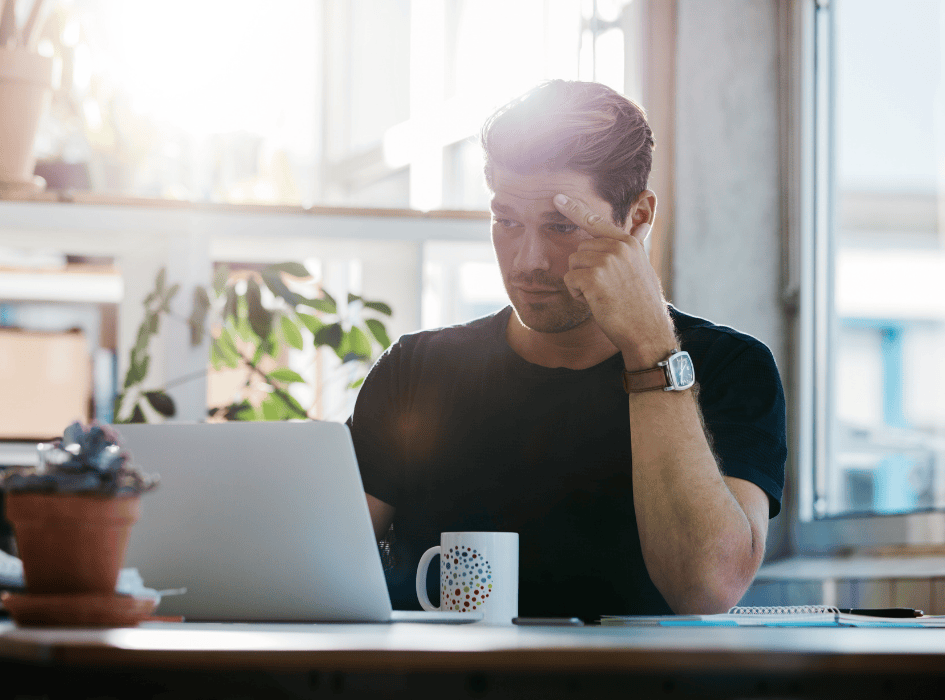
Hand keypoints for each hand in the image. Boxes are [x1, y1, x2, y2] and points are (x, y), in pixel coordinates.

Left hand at [553, 193, 675, 368]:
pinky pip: (569, 279)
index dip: (574, 209)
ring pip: (573, 263)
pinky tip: (595, 301)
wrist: (647, 330)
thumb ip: (633, 246)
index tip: (558, 197)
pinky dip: (576, 293)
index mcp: (628, 243)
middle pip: (580, 249)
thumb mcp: (641, 267)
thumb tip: (643, 225)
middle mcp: (618, 247)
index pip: (596, 221)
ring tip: (602, 295)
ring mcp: (606, 261)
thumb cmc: (641, 304)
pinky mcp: (594, 278)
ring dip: (580, 282)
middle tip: (604, 288)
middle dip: (584, 269)